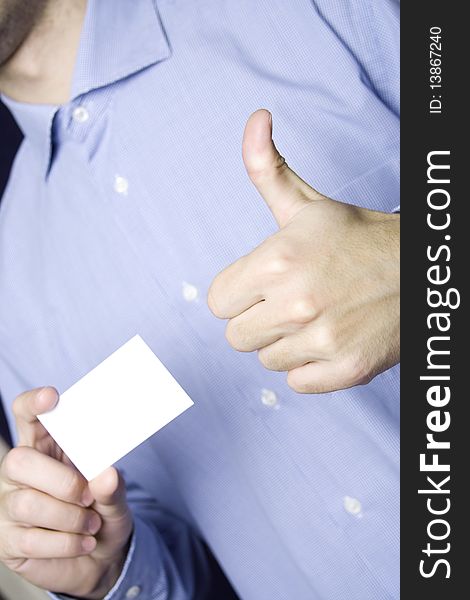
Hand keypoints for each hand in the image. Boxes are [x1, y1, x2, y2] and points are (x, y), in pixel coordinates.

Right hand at [0, 387, 132, 597]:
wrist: (100, 558)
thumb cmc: (102, 513)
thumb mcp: (116, 496)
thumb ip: (112, 486)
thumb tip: (107, 475)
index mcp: (46, 448)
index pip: (27, 416)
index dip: (33, 403)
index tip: (52, 397)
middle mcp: (20, 472)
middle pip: (19, 460)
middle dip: (60, 480)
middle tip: (88, 496)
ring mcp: (9, 506)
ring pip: (27, 503)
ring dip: (69, 518)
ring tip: (92, 524)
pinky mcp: (8, 541)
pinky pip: (29, 540)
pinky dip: (64, 544)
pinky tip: (82, 543)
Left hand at [208, 109, 399, 393]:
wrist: (415, 270)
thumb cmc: (355, 238)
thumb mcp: (305, 204)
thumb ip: (267, 169)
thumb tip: (255, 118)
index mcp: (278, 260)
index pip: (218, 301)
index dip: (238, 293)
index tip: (264, 284)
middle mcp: (297, 302)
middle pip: (237, 336)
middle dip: (259, 319)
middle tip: (292, 300)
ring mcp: (323, 340)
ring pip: (266, 360)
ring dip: (285, 343)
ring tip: (315, 317)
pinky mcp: (346, 370)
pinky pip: (297, 383)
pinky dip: (310, 367)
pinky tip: (330, 339)